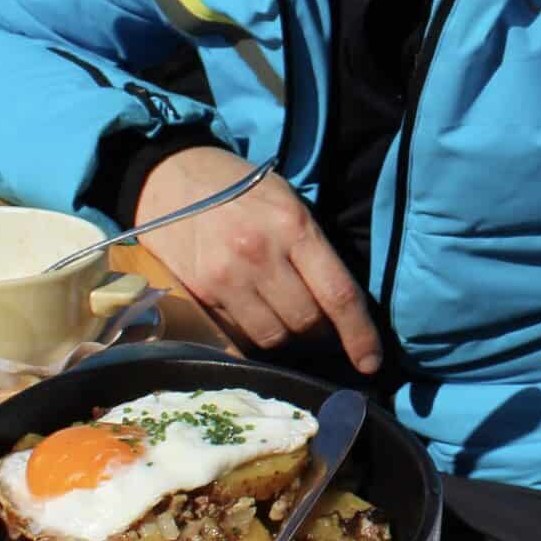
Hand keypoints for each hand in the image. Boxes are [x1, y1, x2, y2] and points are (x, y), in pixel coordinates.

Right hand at [136, 145, 381, 373]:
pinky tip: (254, 318)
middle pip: (306, 323)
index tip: (371, 362)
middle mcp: (260, 255)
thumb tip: (340, 304)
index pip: (338, 295)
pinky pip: (238, 336)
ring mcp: (226, 278)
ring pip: (273, 337)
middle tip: (320, 325)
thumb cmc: (240, 188)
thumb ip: (314, 248)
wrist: (170, 177)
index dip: (359, 335)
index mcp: (294, 226)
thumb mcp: (288, 202)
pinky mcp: (200, 294)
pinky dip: (253, 335)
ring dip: (287, 337)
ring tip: (285, 318)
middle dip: (321, 333)